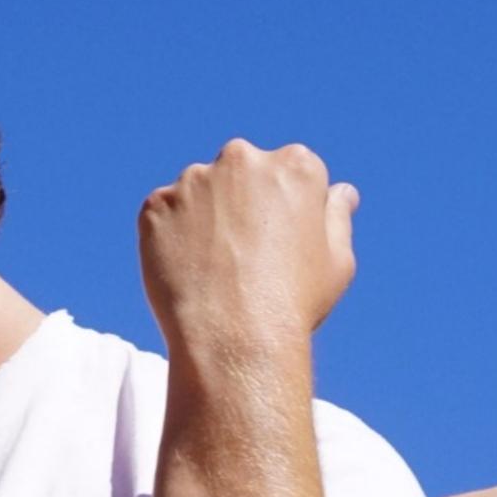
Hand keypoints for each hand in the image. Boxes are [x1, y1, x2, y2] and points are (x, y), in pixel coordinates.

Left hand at [138, 139, 359, 362]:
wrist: (234, 337)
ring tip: (215, 270)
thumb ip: (337, 217)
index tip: (281, 244)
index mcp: (295, 165)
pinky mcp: (157, 205)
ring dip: (204, 218)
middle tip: (245, 256)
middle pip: (242, 173)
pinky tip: (188, 272)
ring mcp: (194, 180)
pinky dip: (171, 238)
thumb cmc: (294, 303)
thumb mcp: (337, 261)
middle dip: (242, 203)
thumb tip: (340, 192)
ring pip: (200, 193)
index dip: (286, 211)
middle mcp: (242, 159)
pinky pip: (164, 215)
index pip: (290, 173)